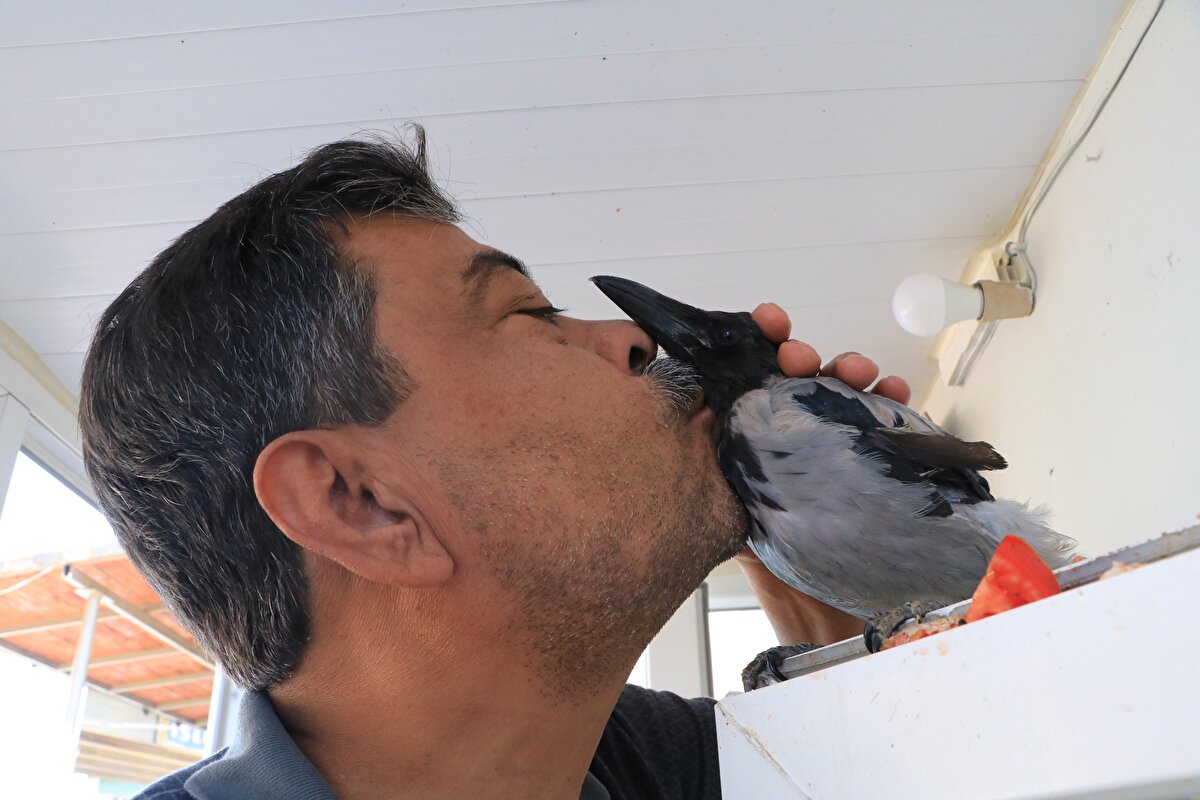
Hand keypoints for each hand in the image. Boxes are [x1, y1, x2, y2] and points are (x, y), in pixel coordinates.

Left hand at [731, 302, 912, 645]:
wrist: (811, 605)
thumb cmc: (767, 552)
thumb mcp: (728, 505)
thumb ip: (719, 467)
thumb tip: (695, 424)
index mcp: (748, 431)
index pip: (751, 373)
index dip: (757, 341)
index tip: (766, 322)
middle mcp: (788, 430)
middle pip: (795, 374)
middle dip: (801, 355)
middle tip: (798, 357)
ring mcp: (828, 440)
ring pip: (838, 389)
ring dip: (847, 370)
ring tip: (856, 372)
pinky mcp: (864, 455)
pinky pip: (877, 418)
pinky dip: (888, 399)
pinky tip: (892, 391)